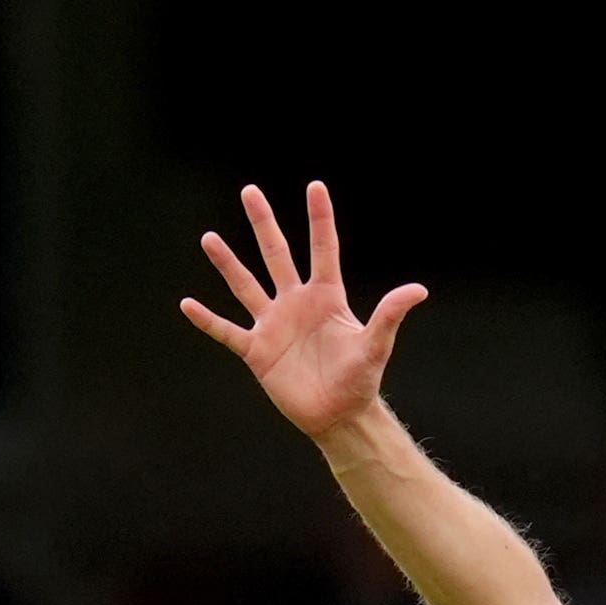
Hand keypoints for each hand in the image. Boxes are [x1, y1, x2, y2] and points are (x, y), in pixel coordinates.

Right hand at [182, 182, 427, 440]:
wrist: (339, 416)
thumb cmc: (360, 380)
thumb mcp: (376, 345)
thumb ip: (390, 315)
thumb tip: (418, 290)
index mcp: (325, 297)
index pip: (322, 249)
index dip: (320, 219)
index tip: (315, 186)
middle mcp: (296, 304)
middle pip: (276, 255)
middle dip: (263, 223)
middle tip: (250, 191)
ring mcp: (274, 326)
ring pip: (246, 286)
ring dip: (228, 263)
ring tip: (209, 238)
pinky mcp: (258, 351)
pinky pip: (227, 331)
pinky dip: (208, 320)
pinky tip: (186, 304)